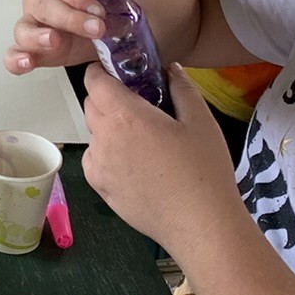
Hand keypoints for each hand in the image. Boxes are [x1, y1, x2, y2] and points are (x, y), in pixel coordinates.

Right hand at [5, 0, 117, 73]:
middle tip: (98, 28)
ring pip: (25, 29)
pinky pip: (16, 54)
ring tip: (56, 41)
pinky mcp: (35, 48)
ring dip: (39, 37)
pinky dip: (18, 60)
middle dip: (70, 19)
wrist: (105, 12)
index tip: (97, 8)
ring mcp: (32, 23)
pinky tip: (28, 63)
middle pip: (43, 5)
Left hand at [80, 63, 239, 254]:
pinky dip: (106, 154)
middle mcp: (104, 138)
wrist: (201, 225)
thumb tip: (171, 69)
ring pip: (92, 134)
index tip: (118, 73)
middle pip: (91, 105)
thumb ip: (182, 88)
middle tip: (137, 104)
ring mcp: (99, 167)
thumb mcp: (201, 120)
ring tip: (139, 137)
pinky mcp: (100, 190)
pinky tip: (133, 162)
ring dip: (107, 127)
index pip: (94, 81)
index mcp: (125, 116)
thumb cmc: (203, 170)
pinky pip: (94, 160)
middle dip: (107, 98)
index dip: (102, 72)